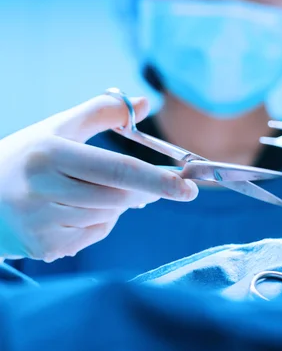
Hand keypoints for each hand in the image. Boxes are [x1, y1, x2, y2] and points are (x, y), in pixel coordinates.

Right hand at [0, 94, 197, 260]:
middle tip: (154, 185)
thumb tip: (146, 103)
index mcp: (49, 154)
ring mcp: (41, 224)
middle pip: (117, 198)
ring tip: (91, 190)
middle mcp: (42, 191)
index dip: (156, 179)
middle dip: (142, 191)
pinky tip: (76, 209)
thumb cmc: (25, 156)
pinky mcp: (44, 248)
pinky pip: (93, 235)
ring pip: (108, 217)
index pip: (115, 170)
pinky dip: (99, 221)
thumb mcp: (57, 127)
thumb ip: (102, 112)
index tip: (188, 187)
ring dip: (117, 205)